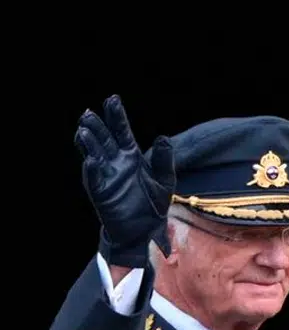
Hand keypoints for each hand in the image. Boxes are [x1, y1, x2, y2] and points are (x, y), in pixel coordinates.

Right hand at [74, 95, 176, 267]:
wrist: (145, 230)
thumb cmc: (152, 204)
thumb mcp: (164, 180)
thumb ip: (163, 159)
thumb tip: (163, 138)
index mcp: (131, 156)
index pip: (122, 131)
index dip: (117, 116)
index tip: (113, 99)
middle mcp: (116, 162)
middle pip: (104, 140)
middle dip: (97, 126)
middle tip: (90, 112)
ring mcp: (106, 176)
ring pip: (95, 155)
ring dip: (89, 143)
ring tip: (84, 130)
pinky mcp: (101, 193)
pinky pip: (94, 179)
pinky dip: (92, 170)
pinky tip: (91, 160)